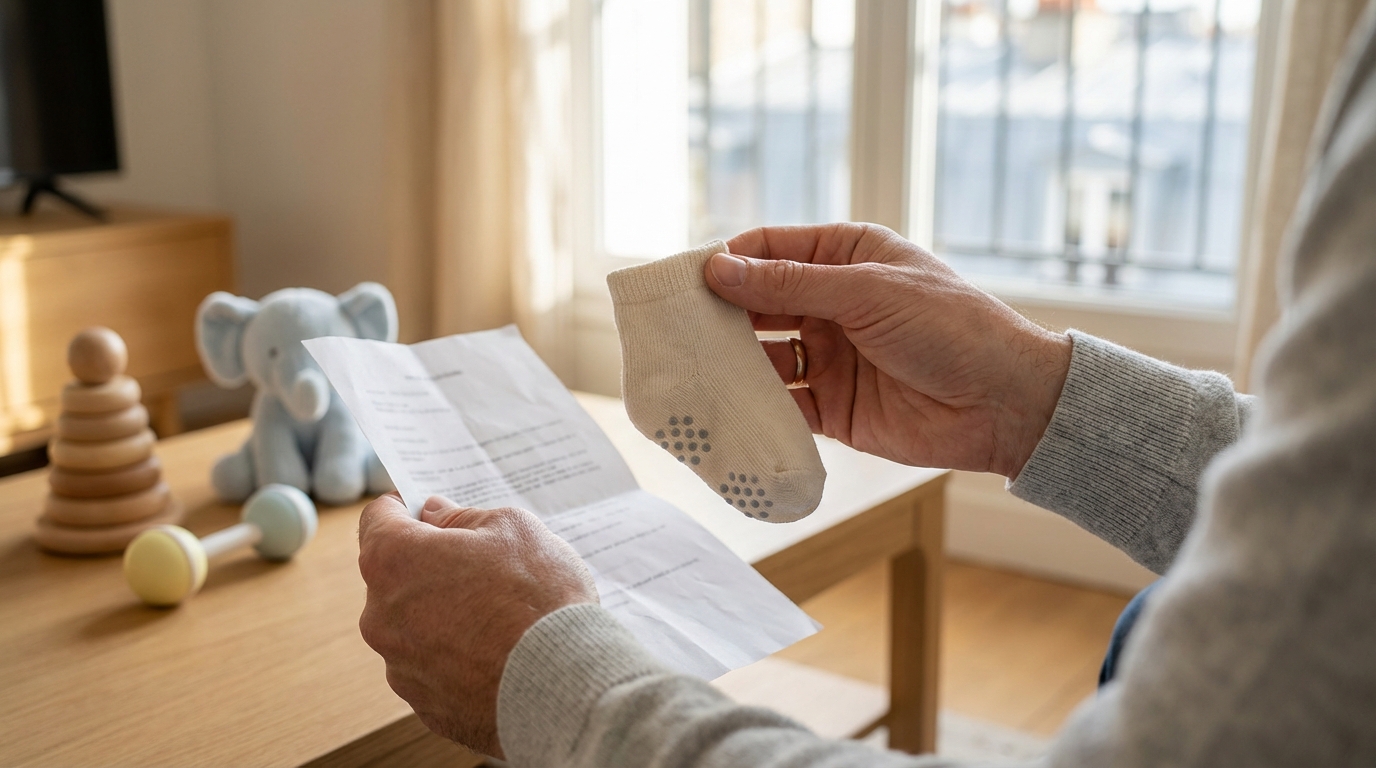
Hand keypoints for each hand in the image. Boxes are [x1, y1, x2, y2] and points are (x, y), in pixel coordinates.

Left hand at [356, 494, 598, 757]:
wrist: (564, 684)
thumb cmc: (538, 598)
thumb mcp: (511, 529)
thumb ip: (462, 517)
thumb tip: (436, 515)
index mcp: (394, 561)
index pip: (377, 519)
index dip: (403, 508)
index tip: (424, 510)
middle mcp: (381, 616)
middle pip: (395, 576)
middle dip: (430, 566)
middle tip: (481, 565)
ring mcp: (400, 666)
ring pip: (414, 625)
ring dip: (442, 614)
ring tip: (498, 618)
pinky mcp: (424, 705)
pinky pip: (434, 668)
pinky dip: (457, 658)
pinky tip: (497, 653)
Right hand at [705, 223, 1070, 478]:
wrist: (1006, 403)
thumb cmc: (952, 327)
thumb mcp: (867, 292)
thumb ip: (790, 285)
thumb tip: (719, 268)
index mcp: (846, 256)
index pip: (770, 249)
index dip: (726, 260)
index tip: (682, 278)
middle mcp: (833, 302)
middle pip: (757, 303)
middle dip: (717, 314)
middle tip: (671, 327)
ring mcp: (831, 355)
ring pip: (763, 356)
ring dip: (729, 362)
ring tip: (687, 368)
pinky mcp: (833, 406)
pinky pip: (781, 404)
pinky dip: (753, 408)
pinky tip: (722, 409)